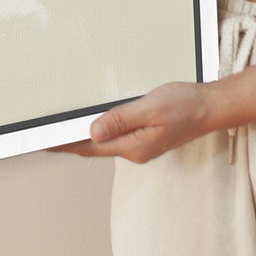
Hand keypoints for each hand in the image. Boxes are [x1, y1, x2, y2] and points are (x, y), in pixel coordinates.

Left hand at [45, 82, 214, 162]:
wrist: (211, 107)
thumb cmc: (185, 105)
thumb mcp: (149, 108)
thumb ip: (119, 120)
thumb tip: (92, 131)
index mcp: (134, 146)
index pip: (90, 147)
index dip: (65, 144)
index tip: (44, 141)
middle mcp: (135, 150)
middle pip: (94, 147)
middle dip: (69, 142)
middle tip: (44, 135)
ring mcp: (140, 144)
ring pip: (104, 142)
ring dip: (82, 136)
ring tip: (60, 129)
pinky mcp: (144, 136)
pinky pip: (115, 135)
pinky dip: (99, 130)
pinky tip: (92, 124)